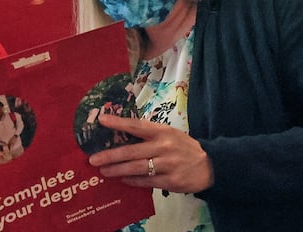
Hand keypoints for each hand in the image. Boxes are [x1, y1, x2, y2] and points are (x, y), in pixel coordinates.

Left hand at [88, 114, 212, 193]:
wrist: (209, 165)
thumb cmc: (183, 147)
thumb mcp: (169, 134)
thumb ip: (148, 134)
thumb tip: (121, 133)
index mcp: (162, 131)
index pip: (137, 126)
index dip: (119, 123)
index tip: (102, 120)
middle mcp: (164, 146)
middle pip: (132, 151)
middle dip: (110, 155)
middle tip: (93, 159)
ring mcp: (167, 164)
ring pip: (137, 168)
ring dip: (117, 170)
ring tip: (103, 171)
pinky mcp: (170, 181)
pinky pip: (146, 181)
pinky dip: (132, 181)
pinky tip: (122, 179)